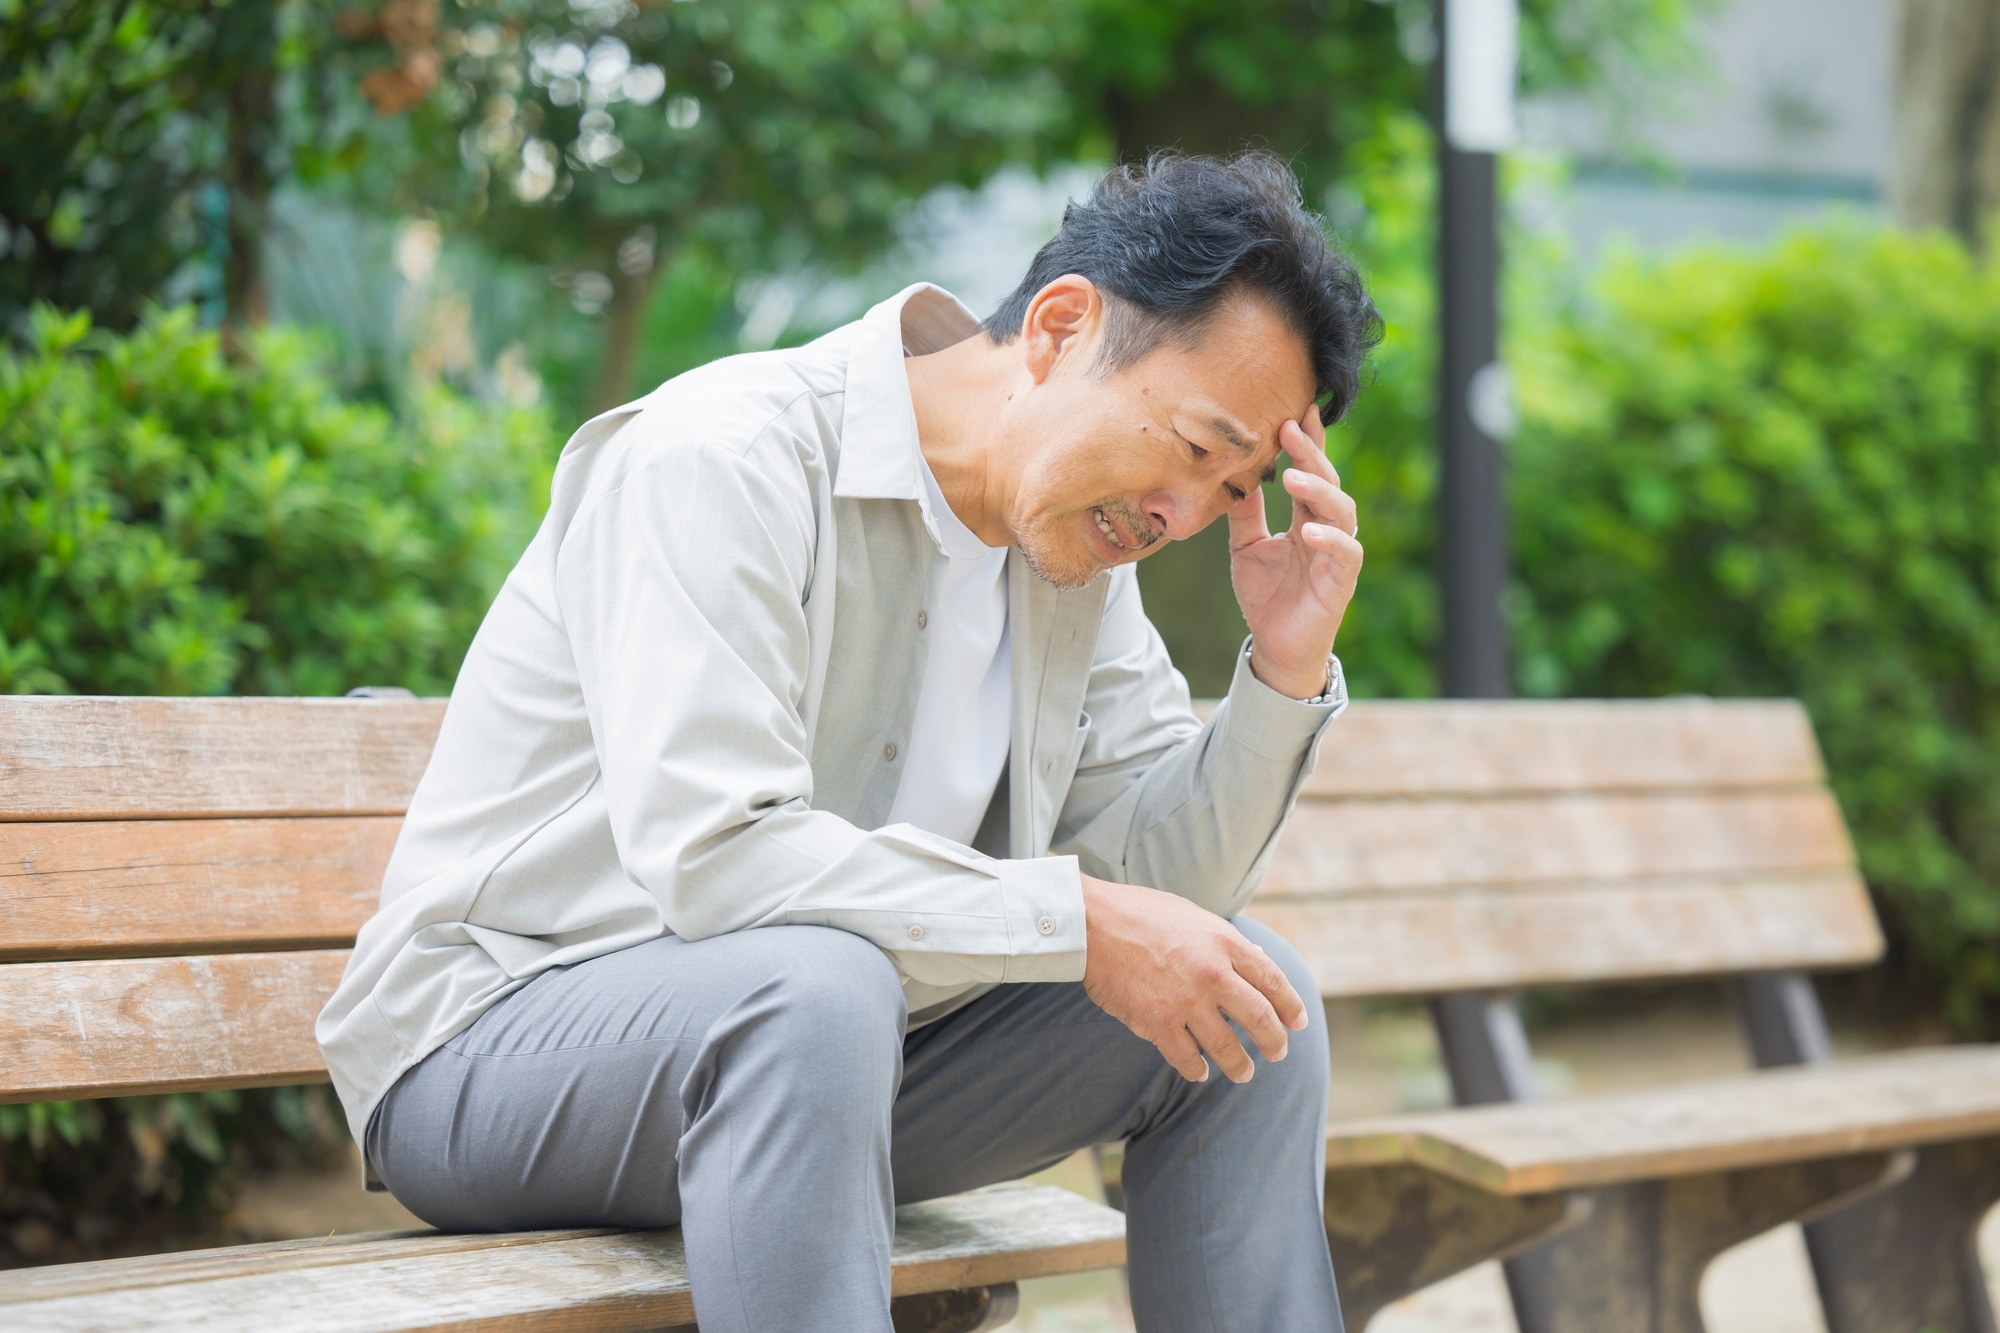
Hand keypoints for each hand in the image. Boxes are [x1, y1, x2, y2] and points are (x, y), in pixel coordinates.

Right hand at [1080, 875, 1308, 1082]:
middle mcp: (1212, 973)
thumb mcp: (1193, 914)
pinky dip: (1197, 1069)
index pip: (1273, 980)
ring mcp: (1186, 1001)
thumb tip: (1254, 955)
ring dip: (1239, 1065)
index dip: (1290, 1005)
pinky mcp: (1157, 1023)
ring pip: (1227, 1047)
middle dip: (1274, 1042)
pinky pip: (1186, 1058)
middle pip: (1260, 1018)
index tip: (1297, 1022)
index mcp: (1224, 942)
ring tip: (1243, 1073)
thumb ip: (1224, 940)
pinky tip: (1200, 1071)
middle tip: (1277, 1053)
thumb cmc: (1140, 912)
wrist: (1091, 923)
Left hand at [1226, 407, 1362, 698]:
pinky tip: (1308, 531)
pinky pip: (1346, 554)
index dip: (1307, 443)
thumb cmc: (1267, 596)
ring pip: (1341, 511)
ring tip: (1294, 477)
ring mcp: (1337, 554)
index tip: (1295, 411)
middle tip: (1289, 428)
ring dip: (1319, 491)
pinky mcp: (1341, 582)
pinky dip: (1330, 540)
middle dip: (1312, 454)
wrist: (1275, 647)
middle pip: (1327, 482)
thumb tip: (1232, 471)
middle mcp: (1326, 530)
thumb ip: (1244, 511)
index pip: (1311, 472)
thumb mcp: (1245, 546)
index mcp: (1305, 518)